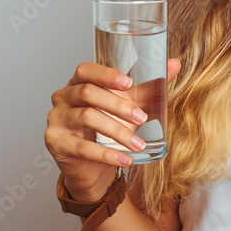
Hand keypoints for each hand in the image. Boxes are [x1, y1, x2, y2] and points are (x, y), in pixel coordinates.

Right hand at [45, 59, 181, 199]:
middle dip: (118, 105)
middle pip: (88, 93)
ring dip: (117, 131)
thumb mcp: (128, 106)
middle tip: (142, 118)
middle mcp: (63, 97)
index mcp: (78, 82)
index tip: (129, 83)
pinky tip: (125, 160)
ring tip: (138, 144)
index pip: (85, 70)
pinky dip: (107, 155)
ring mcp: (56, 120)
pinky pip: (82, 147)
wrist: (91, 166)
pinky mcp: (56, 143)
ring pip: (86, 118)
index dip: (106, 75)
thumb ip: (149, 87)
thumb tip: (175, 64)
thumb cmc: (107, 128)